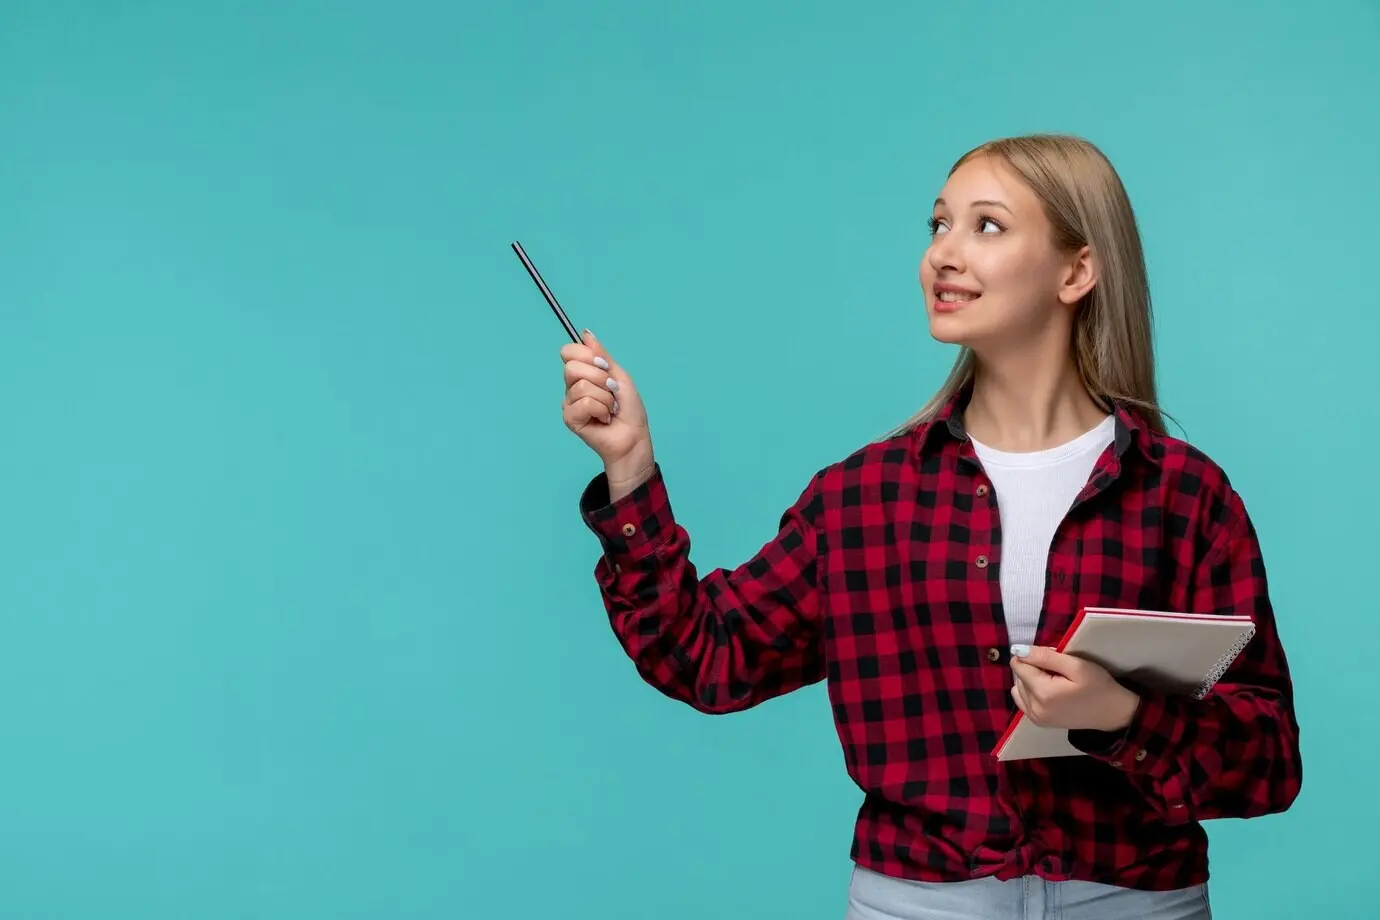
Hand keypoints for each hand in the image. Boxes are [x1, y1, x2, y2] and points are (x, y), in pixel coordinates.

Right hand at [561, 331, 654, 495]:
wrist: (633, 436)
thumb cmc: (629, 409)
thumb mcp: (619, 376)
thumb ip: (601, 355)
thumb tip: (585, 333)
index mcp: (583, 374)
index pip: (569, 352)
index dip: (587, 355)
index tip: (604, 366)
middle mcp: (573, 387)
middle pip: (572, 366)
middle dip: (599, 377)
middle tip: (611, 390)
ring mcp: (570, 403)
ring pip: (581, 386)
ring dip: (604, 397)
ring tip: (610, 409)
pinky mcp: (570, 418)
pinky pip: (583, 403)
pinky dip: (600, 409)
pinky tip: (604, 418)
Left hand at [1009, 645, 1139, 732]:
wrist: (1111, 713)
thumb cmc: (1097, 686)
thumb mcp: (1076, 665)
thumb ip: (1045, 656)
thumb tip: (1017, 650)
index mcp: (1043, 694)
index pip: (1019, 664)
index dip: (1035, 657)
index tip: (1054, 661)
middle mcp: (1034, 708)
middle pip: (1019, 676)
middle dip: (1034, 668)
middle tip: (1059, 672)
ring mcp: (1035, 717)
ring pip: (1018, 687)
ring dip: (1032, 680)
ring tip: (1055, 681)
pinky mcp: (1038, 721)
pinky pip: (1021, 699)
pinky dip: (1030, 691)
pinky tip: (1048, 691)